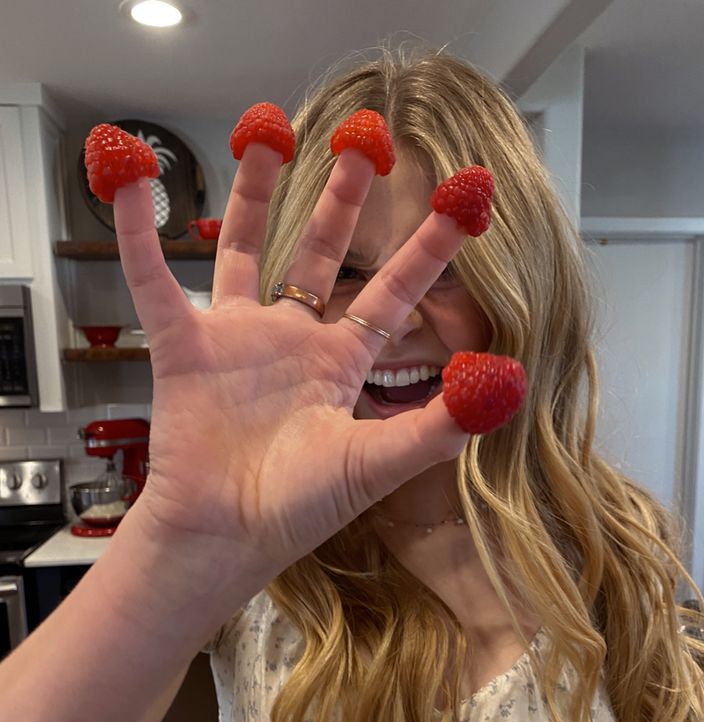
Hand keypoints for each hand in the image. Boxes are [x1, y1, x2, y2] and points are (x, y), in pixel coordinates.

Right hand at [113, 142, 471, 594]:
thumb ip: (436, 426)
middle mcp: (292, 340)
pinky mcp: (183, 348)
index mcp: (342, 363)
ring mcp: (237, 339)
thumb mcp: (375, 463)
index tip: (465, 199)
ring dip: (257, 193)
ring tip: (268, 129)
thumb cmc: (296, 509)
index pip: (394, 291)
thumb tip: (506, 386)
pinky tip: (126, 183)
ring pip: (246, 249)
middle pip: (321, 253)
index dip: (429, 248)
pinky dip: (137, 236)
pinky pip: (155, 281)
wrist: (224, 537)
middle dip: (344, 198)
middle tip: (366, 138)